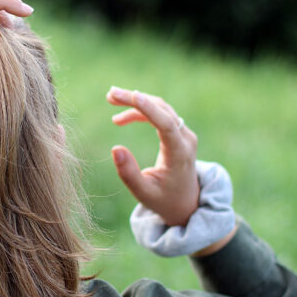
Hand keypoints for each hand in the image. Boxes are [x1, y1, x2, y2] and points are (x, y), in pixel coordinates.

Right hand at [107, 87, 199, 225]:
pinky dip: (141, 111)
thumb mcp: (143, 194)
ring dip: (137, 102)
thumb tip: (115, 148)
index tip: (132, 95)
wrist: (186, 203)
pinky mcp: (178, 132)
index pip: (166, 125)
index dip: (149, 109)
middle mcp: (186, 140)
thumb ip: (129, 174)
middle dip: (136, 99)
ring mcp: (184, 134)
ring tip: (111, 99)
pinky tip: (121, 119)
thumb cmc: (164, 200)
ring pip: (161, 108)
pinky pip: (160, 114)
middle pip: (162, 109)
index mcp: (180, 155)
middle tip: (110, 94)